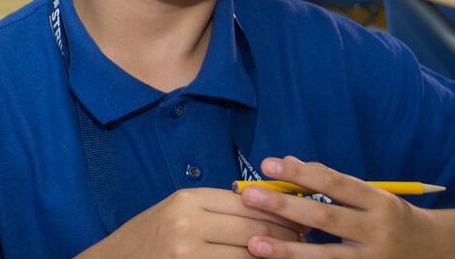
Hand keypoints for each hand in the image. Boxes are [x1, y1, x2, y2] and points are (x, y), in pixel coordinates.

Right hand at [80, 188, 308, 257]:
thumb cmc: (149, 238)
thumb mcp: (177, 211)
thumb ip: (215, 208)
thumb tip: (267, 207)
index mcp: (187, 200)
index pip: (249, 202)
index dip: (280, 210)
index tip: (299, 216)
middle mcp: (189, 225)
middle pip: (256, 230)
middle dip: (288, 236)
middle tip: (305, 238)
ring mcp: (191, 254)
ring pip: (252, 256)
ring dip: (276, 256)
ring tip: (292, 254)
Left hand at [240, 156, 433, 256]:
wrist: (434, 253)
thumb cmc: (391, 218)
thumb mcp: (370, 195)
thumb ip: (331, 181)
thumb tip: (288, 162)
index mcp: (378, 202)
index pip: (334, 183)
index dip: (300, 173)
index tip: (267, 164)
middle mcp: (377, 231)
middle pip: (325, 217)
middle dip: (284, 206)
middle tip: (249, 196)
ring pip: (325, 256)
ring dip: (287, 250)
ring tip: (254, 243)